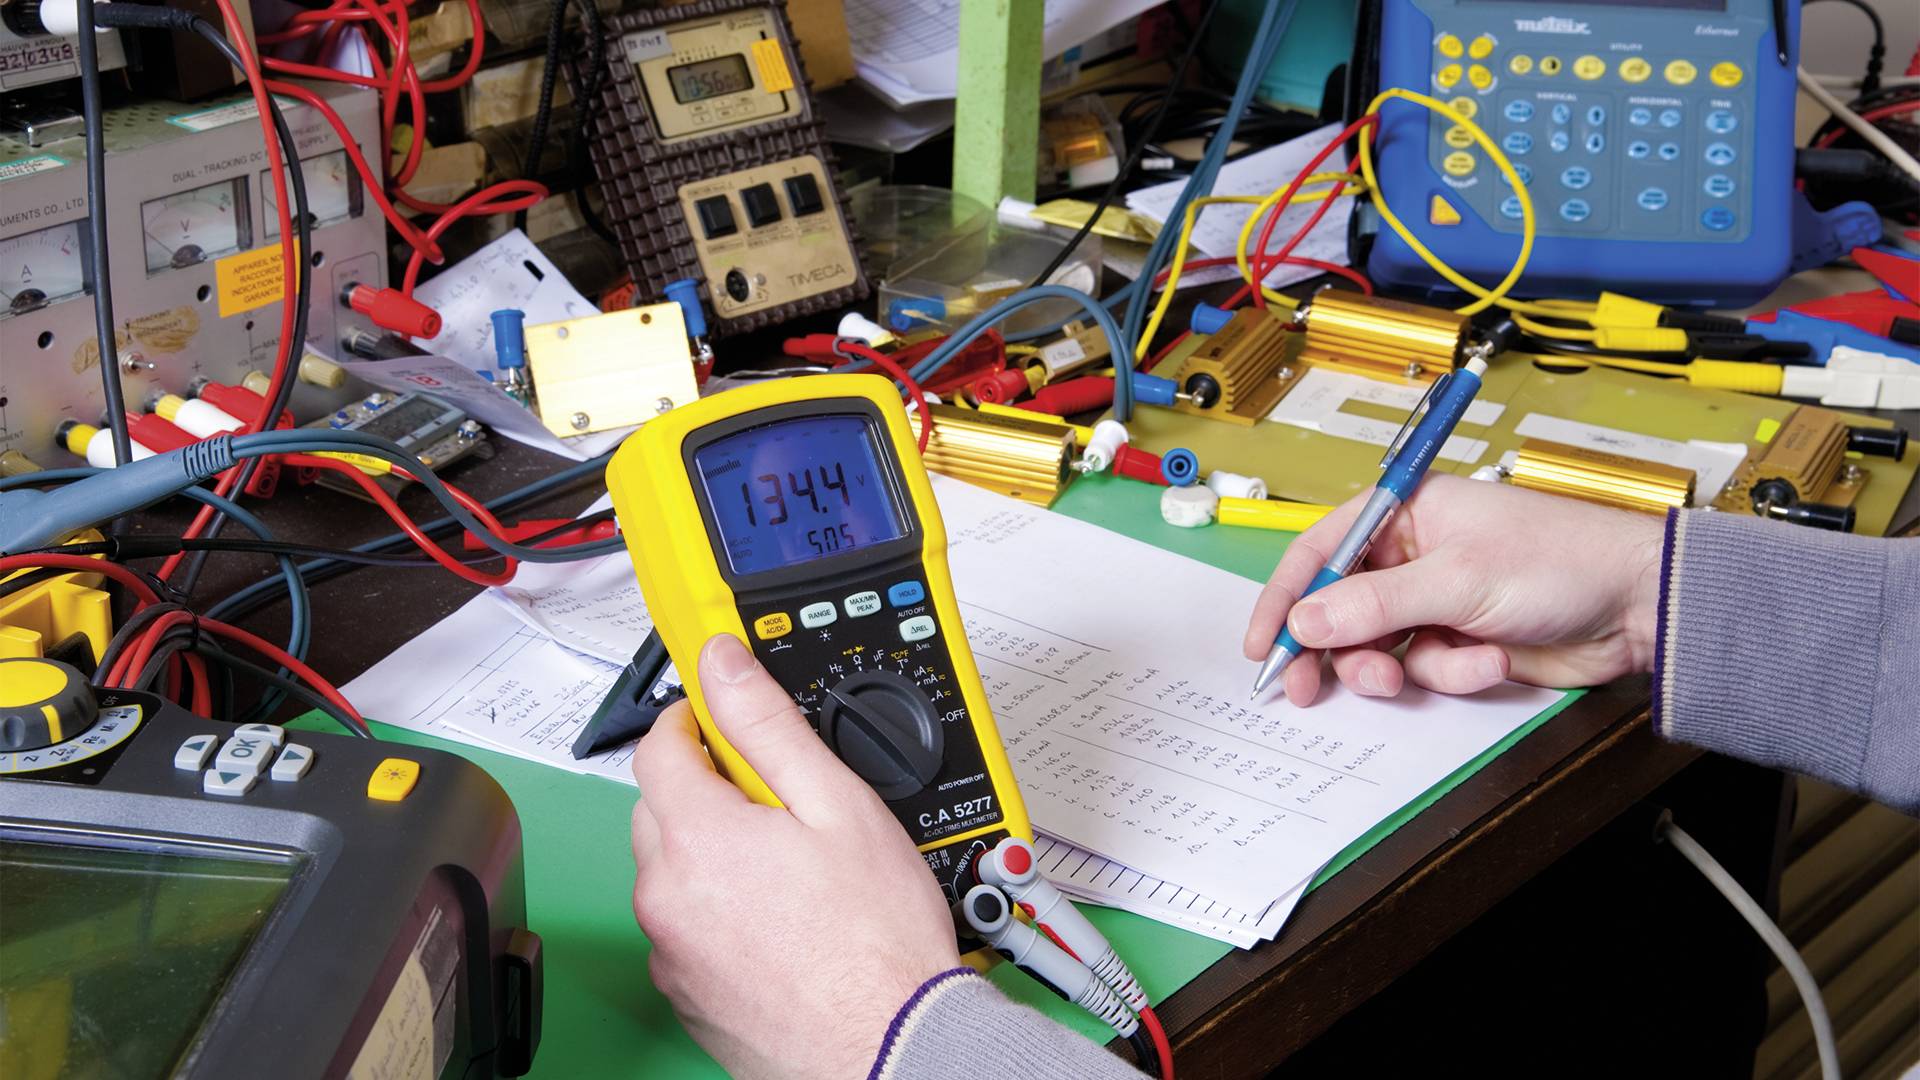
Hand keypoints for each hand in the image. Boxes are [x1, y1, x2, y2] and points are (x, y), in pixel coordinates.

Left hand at [629, 634, 960, 1079]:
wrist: (886, 1047)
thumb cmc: (875, 942)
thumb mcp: (836, 804)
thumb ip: (768, 725)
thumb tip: (724, 665)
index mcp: (697, 837)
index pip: (659, 746)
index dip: (693, 718)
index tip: (719, 714)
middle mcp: (666, 895)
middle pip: (660, 809)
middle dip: (706, 789)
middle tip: (775, 798)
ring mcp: (670, 951)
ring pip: (673, 872)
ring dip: (711, 854)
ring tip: (790, 870)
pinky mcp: (685, 994)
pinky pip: (685, 928)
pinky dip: (716, 911)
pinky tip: (779, 920)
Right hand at [1244, 475, 1664, 705]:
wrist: (1638, 608)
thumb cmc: (1562, 560)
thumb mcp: (1458, 580)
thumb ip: (1375, 604)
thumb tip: (1307, 619)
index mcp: (1404, 513)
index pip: (1319, 550)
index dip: (1286, 596)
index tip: (1264, 643)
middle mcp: (1411, 556)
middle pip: (1337, 608)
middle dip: (1331, 649)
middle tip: (1306, 686)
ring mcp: (1434, 602)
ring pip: (1376, 648)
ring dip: (1397, 667)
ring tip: (1429, 668)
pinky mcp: (1458, 642)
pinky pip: (1423, 670)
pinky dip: (1451, 674)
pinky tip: (1487, 660)